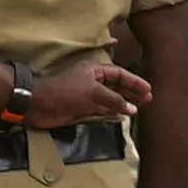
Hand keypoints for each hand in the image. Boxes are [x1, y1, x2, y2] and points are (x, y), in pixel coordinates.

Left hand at [24, 53, 153, 127]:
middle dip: (132, 92)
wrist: (39, 105)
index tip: (148, 90)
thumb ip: (114, 100)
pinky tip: (123, 116)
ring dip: (124, 104)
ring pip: (111, 99)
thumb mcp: (93, 92)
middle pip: (116, 86)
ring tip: (140, 108)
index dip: (134, 81)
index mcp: (94, 71)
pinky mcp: (82, 109)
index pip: (118, 74)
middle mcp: (92, 82)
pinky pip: (102, 110)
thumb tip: (132, 108)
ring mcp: (87, 96)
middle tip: (148, 100)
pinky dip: (113, 113)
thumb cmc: (65, 92)